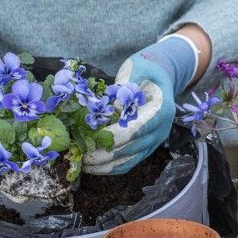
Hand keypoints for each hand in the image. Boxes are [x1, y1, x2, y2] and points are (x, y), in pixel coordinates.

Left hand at [83, 35, 198, 174]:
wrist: (161, 77)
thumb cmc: (145, 70)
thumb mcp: (137, 68)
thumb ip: (126, 84)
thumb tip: (112, 106)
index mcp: (159, 111)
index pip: (132, 129)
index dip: (109, 136)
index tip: (87, 137)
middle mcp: (160, 130)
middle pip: (128, 149)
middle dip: (101, 154)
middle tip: (77, 154)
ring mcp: (154, 142)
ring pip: (128, 161)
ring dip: (103, 166)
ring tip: (80, 164)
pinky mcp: (147, 148)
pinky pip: (129, 163)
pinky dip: (111, 168)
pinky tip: (93, 168)